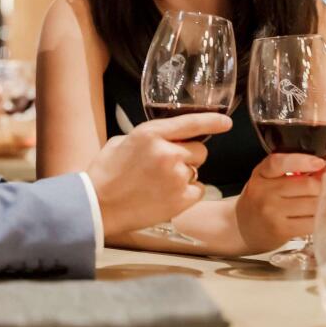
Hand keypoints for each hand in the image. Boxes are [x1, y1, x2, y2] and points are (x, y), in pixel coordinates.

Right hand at [86, 113, 232, 235]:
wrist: (99, 205)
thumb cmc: (105, 172)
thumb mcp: (121, 142)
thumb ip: (148, 137)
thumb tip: (165, 138)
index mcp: (150, 134)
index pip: (190, 123)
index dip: (212, 121)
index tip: (226, 122)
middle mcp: (167, 153)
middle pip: (199, 150)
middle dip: (188, 156)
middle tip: (166, 165)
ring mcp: (176, 177)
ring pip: (197, 171)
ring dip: (184, 175)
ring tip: (159, 183)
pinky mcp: (181, 200)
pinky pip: (198, 190)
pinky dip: (186, 193)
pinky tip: (165, 195)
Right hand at [235, 153, 324, 253]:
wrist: (242, 227)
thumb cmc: (261, 200)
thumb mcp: (269, 180)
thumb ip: (293, 170)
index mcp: (262, 173)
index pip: (279, 162)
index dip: (302, 161)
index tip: (319, 163)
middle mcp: (264, 191)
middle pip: (307, 185)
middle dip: (325, 186)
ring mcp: (271, 211)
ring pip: (314, 204)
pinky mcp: (281, 229)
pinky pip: (312, 223)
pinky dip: (322, 219)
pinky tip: (322, 217)